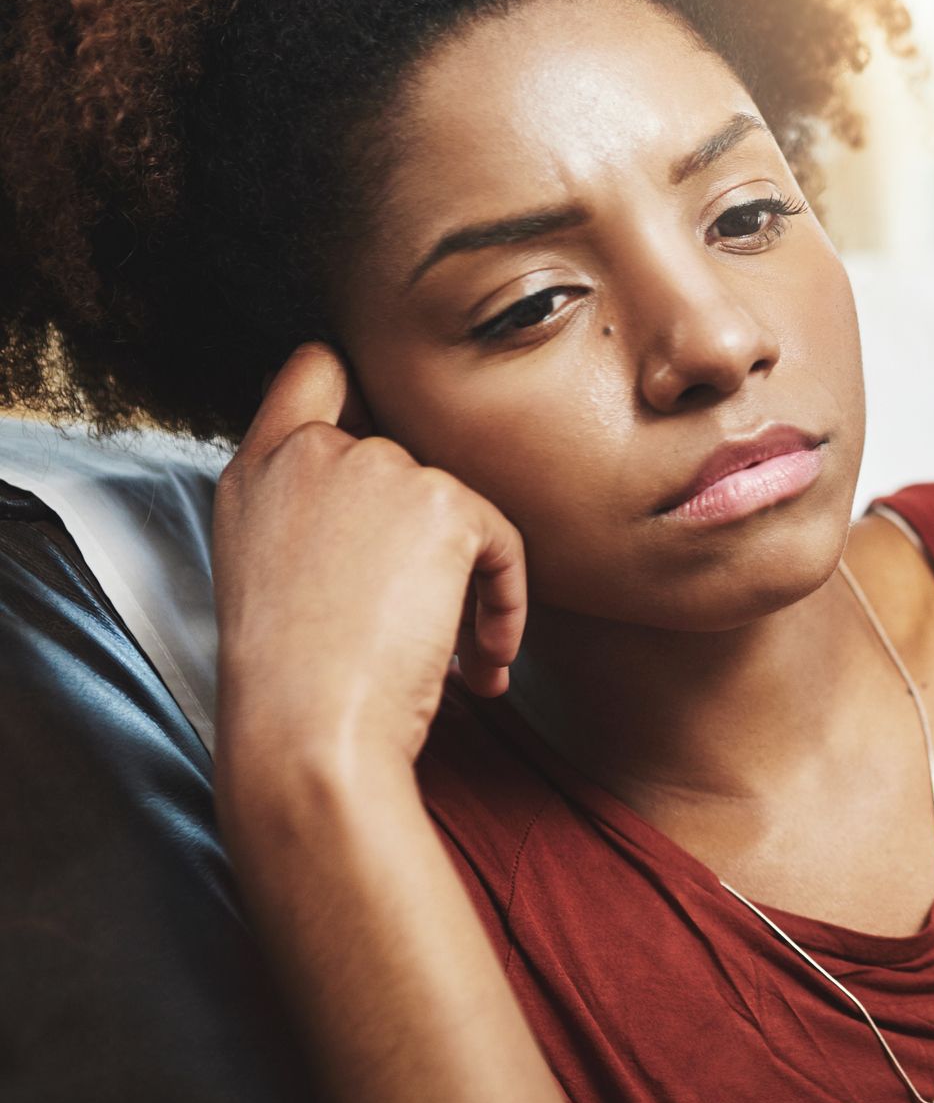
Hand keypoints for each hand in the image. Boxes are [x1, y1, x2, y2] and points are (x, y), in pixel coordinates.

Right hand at [212, 343, 526, 774]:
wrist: (309, 730)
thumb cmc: (292, 685)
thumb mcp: (268, 574)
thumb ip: (311, 513)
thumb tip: (385, 515)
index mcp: (257, 471)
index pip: (314, 371)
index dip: (360, 391)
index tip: (387, 439)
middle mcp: (313, 453)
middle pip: (408, 459)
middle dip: (430, 543)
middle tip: (428, 620)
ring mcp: (377, 467)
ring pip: (458, 513)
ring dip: (471, 588)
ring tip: (461, 661)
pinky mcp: (441, 499)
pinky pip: (503, 544)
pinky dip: (507, 604)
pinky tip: (486, 661)